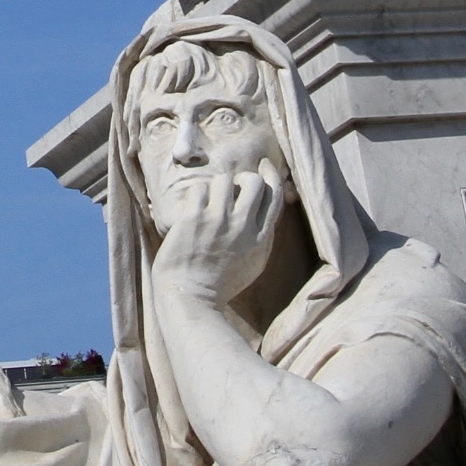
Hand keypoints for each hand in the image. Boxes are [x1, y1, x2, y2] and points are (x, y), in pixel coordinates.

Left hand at [150, 170, 279, 304]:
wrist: (191, 298)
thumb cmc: (221, 284)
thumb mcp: (254, 263)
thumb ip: (262, 236)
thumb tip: (264, 208)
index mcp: (261, 239)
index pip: (274, 194)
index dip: (270, 175)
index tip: (264, 167)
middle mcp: (243, 227)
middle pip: (254, 182)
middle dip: (244, 178)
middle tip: (232, 188)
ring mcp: (218, 221)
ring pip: (225, 180)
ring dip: (217, 187)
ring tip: (209, 202)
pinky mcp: (193, 219)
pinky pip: (200, 188)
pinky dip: (197, 195)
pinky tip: (193, 209)